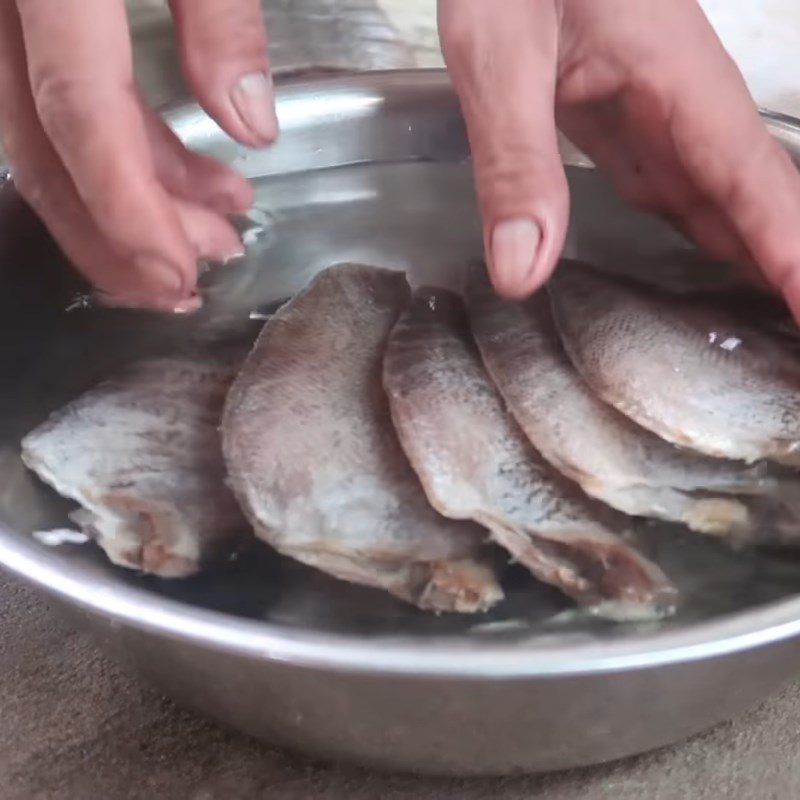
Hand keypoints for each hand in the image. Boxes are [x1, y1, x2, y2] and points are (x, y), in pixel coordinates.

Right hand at [0, 1, 276, 311]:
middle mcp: (9, 7)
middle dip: (123, 236)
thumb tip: (253, 127)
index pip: (79, 118)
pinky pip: (59, 101)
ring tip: (216, 228)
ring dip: (134, 201)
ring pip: (49, 137)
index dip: (129, 211)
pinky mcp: (29, 24)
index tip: (179, 275)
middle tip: (196, 275)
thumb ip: (221, 20)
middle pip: (49, 152)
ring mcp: (8, 18)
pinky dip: (122, 151)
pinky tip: (188, 175)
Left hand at [439, 0, 799, 318]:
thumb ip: (515, 163)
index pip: (749, 181)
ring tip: (777, 310)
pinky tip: (709, 254)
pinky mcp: (622, 112)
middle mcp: (679, 98)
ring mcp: (654, 106)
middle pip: (751, 192)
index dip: (790, 251)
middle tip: (799, 327)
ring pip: (718, 190)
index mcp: (675, 79)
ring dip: (753, 249)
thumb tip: (523, 272)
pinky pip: (676, 179)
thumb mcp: (499, 59)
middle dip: (787, 259)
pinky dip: (700, 223)